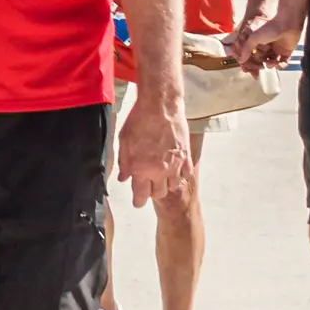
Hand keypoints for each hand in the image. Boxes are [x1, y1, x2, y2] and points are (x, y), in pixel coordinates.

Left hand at [118, 88, 193, 206]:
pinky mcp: (186, 156)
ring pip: (172, 186)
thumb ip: (124, 163)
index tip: (137, 202)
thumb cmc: (139, 121)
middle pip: (158, 193)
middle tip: (147, 185)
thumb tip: (123, 178)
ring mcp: (175, 164)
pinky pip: (185, 174)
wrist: (160, 106)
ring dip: (165, 184)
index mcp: (142, 169)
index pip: (141, 195)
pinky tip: (174, 169)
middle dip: (151, 192)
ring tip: (160, 176)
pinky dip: (180, 175)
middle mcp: (160, 171)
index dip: (138, 201)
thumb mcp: (124, 142)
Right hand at [237, 10, 302, 72]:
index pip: (252, 54)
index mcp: (258, 42)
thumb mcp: (254, 38)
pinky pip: (283, 63)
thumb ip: (246, 49)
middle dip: (260, 64)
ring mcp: (276, 49)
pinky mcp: (286, 52)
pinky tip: (278, 64)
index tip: (248, 68)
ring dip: (271, 65)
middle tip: (260, 68)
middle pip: (261, 60)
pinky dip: (281, 66)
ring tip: (270, 64)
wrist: (287, 23)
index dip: (250, 61)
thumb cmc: (269, 27)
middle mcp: (266, 46)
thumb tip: (240, 60)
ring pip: (272, 62)